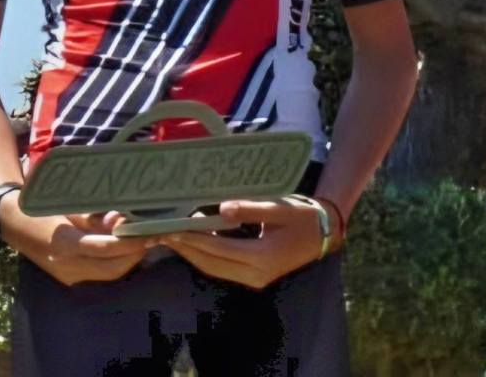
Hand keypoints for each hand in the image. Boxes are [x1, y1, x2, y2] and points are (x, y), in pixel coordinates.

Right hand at [0, 191, 151, 287]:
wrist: (11, 221)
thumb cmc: (41, 205)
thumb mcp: (66, 204)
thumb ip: (94, 216)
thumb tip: (120, 220)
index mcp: (65, 244)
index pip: (106, 249)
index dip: (130, 242)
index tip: (149, 231)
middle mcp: (67, 266)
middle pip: (112, 268)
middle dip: (134, 254)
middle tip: (151, 235)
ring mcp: (67, 276)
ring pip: (108, 274)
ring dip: (128, 260)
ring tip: (141, 240)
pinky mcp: (69, 278)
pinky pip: (100, 273)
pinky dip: (116, 263)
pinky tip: (124, 248)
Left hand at [151, 197, 341, 289]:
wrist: (325, 233)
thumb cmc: (303, 216)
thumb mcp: (279, 208)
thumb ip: (251, 209)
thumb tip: (222, 208)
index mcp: (261, 258)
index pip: (217, 249)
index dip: (192, 239)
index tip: (170, 228)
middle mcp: (255, 274)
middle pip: (211, 262)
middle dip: (185, 248)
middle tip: (160, 233)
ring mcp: (254, 278)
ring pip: (214, 267)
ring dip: (192, 253)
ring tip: (170, 237)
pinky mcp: (254, 275)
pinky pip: (223, 266)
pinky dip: (206, 254)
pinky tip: (194, 240)